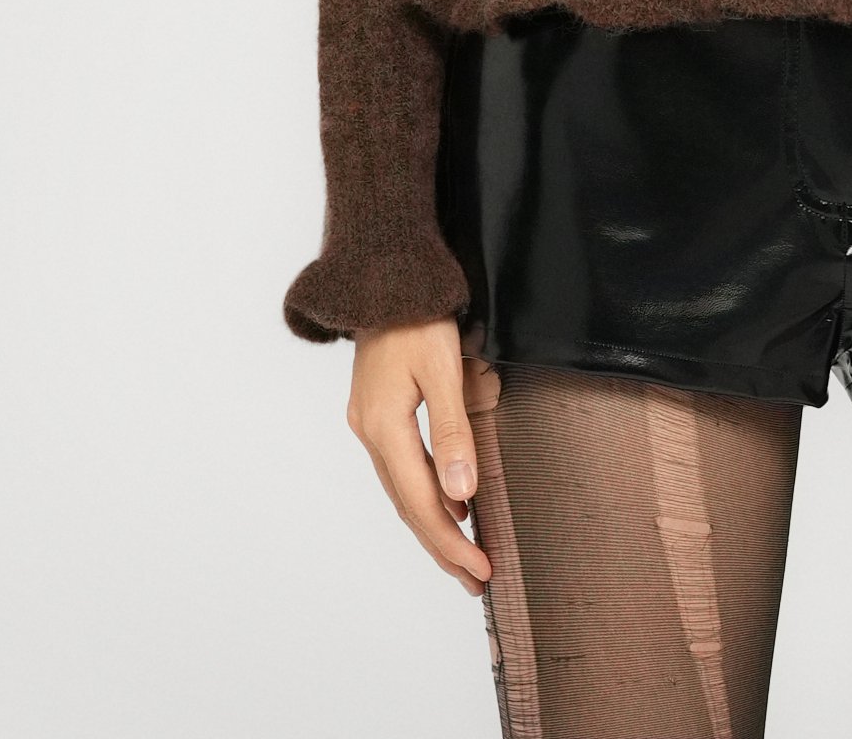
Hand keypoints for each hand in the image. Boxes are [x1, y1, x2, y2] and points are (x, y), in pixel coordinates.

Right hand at [347, 320, 495, 595]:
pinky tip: (448, 500)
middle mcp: (371, 432)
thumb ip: (452, 430)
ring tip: (463, 554)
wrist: (383, 273)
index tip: (481, 570)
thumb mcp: (442, 368)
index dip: (451, 541)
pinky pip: (404, 464)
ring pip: (404, 488)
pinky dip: (426, 489)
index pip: (422, 502)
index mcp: (384, 427)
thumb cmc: (417, 314)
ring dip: (435, 521)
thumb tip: (462, 493)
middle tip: (475, 579)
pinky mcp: (378, 410)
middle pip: (409, 505)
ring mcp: (370, 421)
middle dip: (443, 544)